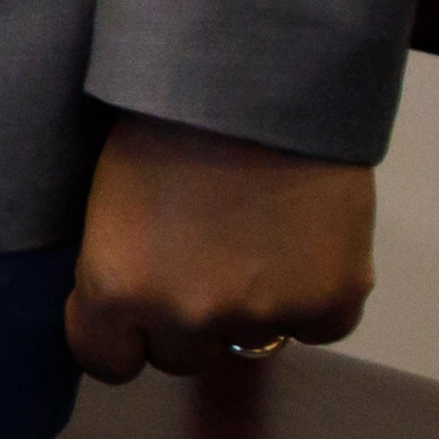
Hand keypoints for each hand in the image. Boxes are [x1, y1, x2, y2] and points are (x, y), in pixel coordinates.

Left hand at [67, 116, 378, 380]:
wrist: (254, 78)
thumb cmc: (162, 115)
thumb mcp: (110, 194)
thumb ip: (121, 263)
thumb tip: (129, 304)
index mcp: (115, 286)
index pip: (106, 361)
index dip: (118, 336)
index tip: (128, 310)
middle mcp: (186, 315)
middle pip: (181, 356)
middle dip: (185, 318)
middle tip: (198, 259)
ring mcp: (264, 314)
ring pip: (251, 344)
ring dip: (250, 309)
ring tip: (251, 241)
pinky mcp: (332, 300)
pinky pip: (320, 327)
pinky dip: (314, 298)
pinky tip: (302, 246)